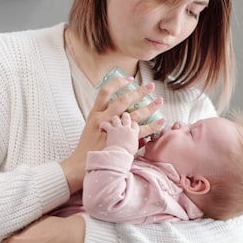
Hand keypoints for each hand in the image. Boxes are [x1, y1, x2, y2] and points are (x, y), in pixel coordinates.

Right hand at [60, 76, 164, 191]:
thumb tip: (117, 111)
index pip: (105, 91)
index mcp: (95, 114)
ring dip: (149, 107)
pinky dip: (152, 126)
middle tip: (150, 86)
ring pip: (135, 114)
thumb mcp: (90, 127)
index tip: (129, 79)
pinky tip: (160, 121)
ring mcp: (114, 130)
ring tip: (159, 101)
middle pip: (124, 100)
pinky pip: (140, 131)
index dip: (118, 82)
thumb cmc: (87, 147)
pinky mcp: (122, 141)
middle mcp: (104, 119)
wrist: (82, 164)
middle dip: (139, 92)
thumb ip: (102, 118)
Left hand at [99, 112, 139, 154]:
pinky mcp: (110, 130)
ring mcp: (118, 128)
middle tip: (122, 117)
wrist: (120, 154)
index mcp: (134, 133)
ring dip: (113, 119)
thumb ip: (138, 142)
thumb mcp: (136, 148)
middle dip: (124, 116)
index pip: (134, 124)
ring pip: (115, 118)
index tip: (130, 126)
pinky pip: (105, 124)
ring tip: (111, 122)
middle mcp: (126, 128)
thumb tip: (141, 141)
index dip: (132, 124)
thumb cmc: (128, 154)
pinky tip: (101, 128)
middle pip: (126, 116)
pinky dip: (102, 125)